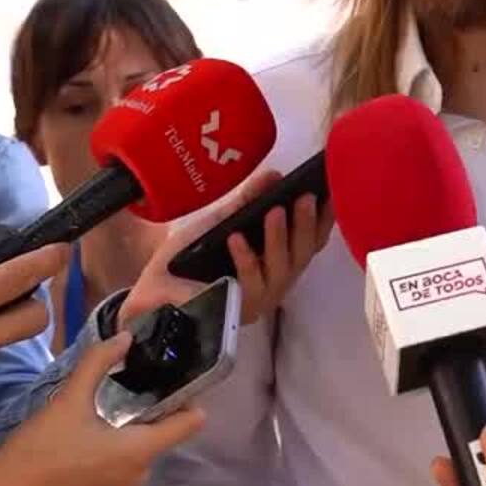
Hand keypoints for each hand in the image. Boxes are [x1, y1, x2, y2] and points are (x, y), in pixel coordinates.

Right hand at [0, 332, 207, 485]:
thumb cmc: (39, 449)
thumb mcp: (69, 399)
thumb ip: (98, 362)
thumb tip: (125, 337)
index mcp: (141, 451)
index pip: (192, 422)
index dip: (189, 394)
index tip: (175, 369)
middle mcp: (142, 472)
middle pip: (168, 430)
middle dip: (158, 402)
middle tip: (141, 371)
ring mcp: (125, 484)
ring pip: (146, 442)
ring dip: (137, 419)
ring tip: (117, 390)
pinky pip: (129, 455)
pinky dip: (123, 436)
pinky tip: (101, 418)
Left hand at [119, 166, 334, 325]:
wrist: (153, 288)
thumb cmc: (189, 258)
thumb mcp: (220, 222)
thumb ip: (246, 202)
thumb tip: (274, 176)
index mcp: (277, 260)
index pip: (311, 241)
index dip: (325, 219)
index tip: (332, 192)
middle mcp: (275, 281)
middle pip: (302, 255)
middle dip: (306, 225)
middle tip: (305, 197)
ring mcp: (259, 299)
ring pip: (281, 270)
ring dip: (278, 239)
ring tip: (274, 211)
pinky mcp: (237, 309)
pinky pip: (248, 284)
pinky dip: (245, 259)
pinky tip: (237, 238)